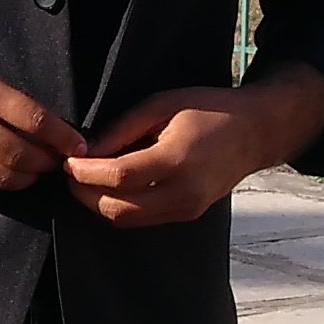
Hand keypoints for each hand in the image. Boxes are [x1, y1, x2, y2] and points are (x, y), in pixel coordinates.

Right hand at [0, 22, 80, 191]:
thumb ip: (4, 100)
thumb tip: (44, 126)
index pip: (33, 119)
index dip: (61, 137)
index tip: (78, 146)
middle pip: (21, 152)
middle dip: (47, 162)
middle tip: (59, 163)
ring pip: (2, 174)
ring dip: (28, 178)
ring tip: (38, 173)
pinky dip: (1, 183)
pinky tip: (10, 178)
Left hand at [62, 65, 323, 228]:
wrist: (254, 133)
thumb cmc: (208, 109)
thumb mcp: (163, 104)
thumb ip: (123, 128)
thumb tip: (87, 151)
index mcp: (178, 159)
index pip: (120, 177)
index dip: (86, 172)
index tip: (68, 161)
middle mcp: (183, 192)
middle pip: (117, 208)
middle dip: (85, 193)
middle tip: (70, 173)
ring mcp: (186, 208)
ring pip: (126, 220)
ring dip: (98, 204)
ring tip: (85, 180)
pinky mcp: (186, 215)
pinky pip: (141, 220)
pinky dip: (118, 207)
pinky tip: (108, 187)